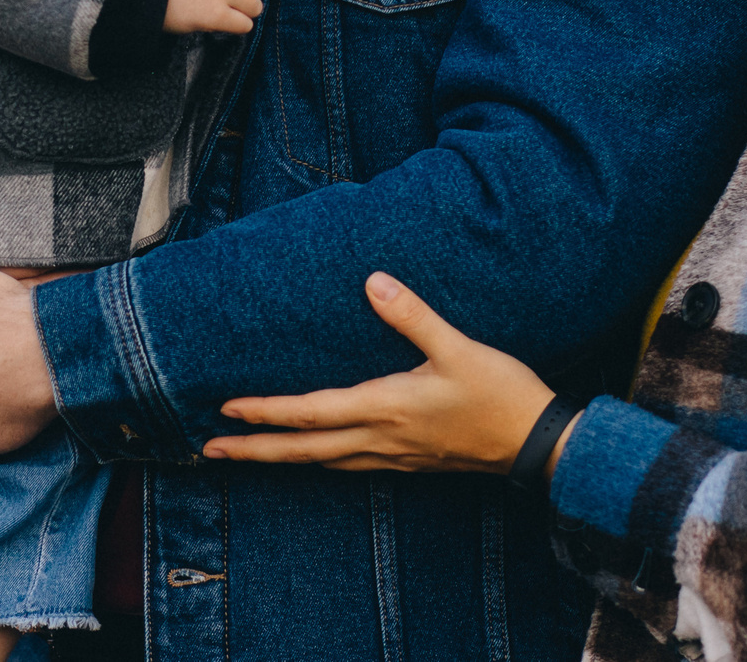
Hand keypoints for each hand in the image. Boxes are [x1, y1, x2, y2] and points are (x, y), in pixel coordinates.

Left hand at [202, 272, 568, 477]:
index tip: (227, 410)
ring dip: (282, 458)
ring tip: (249, 454)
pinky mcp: (407, 460)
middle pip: (303, 450)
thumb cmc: (499, 395)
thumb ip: (414, 315)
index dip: (266, 412)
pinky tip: (315, 455)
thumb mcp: (459, 347)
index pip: (310, 412)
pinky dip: (318, 459)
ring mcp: (393, 456)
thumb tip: (374, 282)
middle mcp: (380, 439)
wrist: (536, 444)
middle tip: (210, 450)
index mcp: (386, 408)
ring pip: (323, 462)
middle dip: (254, 450)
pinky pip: (348, 465)